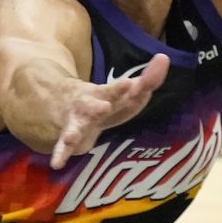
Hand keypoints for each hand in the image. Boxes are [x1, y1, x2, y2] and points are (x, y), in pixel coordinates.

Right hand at [50, 53, 169, 169]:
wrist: (68, 103)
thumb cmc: (107, 99)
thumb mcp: (128, 90)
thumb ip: (149, 78)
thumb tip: (164, 58)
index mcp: (106, 94)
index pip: (118, 90)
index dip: (123, 88)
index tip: (131, 83)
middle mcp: (90, 105)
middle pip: (94, 104)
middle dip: (100, 104)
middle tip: (106, 106)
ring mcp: (77, 121)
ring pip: (75, 125)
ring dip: (74, 131)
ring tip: (71, 138)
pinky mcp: (69, 136)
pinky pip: (62, 146)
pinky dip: (60, 154)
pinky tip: (57, 164)